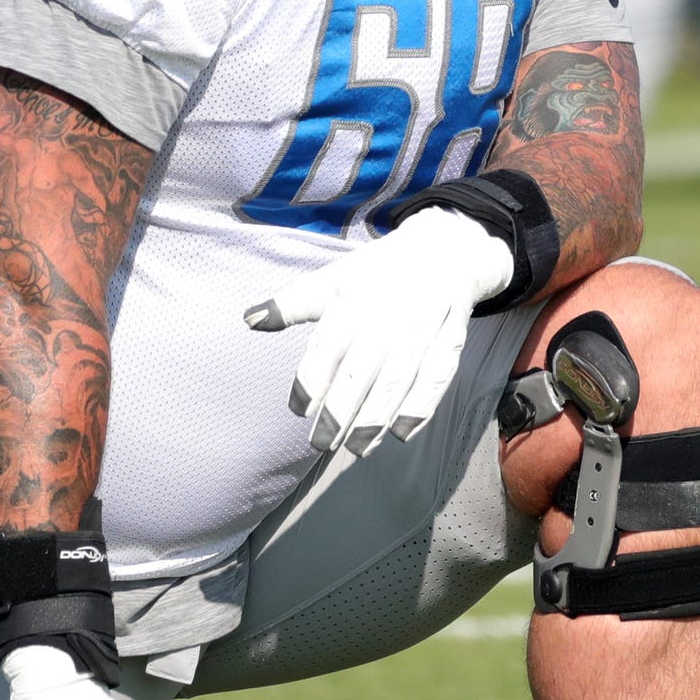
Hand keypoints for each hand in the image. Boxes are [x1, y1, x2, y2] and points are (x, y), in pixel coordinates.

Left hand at [245, 206, 513, 455]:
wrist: (442, 249)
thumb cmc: (376, 272)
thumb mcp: (333, 279)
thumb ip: (292, 304)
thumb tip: (248, 320)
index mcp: (354, 299)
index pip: (327, 347)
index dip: (311, 381)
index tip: (298, 411)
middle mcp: (387, 315)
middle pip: (360, 371)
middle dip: (339, 413)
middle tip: (320, 445)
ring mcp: (421, 328)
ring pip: (396, 380)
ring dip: (375, 419)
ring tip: (355, 449)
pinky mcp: (450, 339)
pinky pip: (436, 378)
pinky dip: (420, 408)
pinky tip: (400, 435)